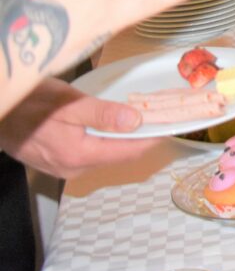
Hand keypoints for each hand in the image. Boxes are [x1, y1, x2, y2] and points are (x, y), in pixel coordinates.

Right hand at [0, 78, 158, 178]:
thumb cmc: (28, 104)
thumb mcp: (68, 103)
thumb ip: (102, 114)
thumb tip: (136, 121)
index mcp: (79, 155)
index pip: (128, 151)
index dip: (152, 138)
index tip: (171, 125)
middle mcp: (73, 167)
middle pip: (118, 154)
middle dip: (141, 137)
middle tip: (159, 118)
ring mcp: (64, 167)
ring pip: (105, 153)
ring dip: (124, 138)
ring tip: (142, 118)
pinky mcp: (57, 160)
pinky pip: (91, 152)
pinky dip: (106, 139)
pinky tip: (113, 125)